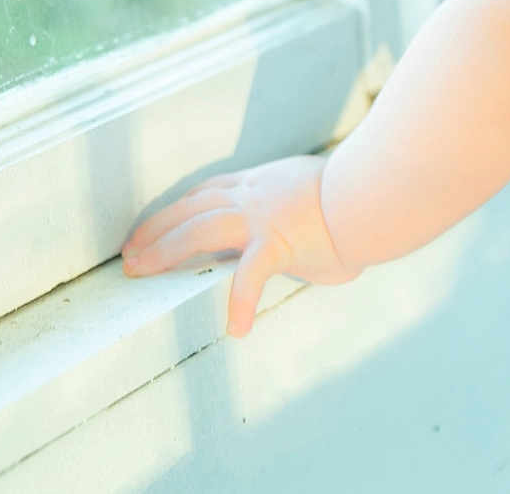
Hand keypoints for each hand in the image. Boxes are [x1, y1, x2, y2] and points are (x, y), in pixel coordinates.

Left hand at [120, 153, 362, 337]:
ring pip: (200, 228)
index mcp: (266, 183)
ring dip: (165, 249)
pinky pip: (250, 275)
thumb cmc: (364, 196)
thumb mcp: (320, 197)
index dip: (179, 206)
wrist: (379, 192)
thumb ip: (302, 217)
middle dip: (157, 227)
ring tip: (140, 271)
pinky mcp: (280, 242)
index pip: (212, 190)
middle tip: (130, 251)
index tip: (158, 220)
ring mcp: (265, 216)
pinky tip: (237, 327)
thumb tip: (312, 239)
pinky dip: (241, 300)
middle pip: (193, 206)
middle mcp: (258, 194)